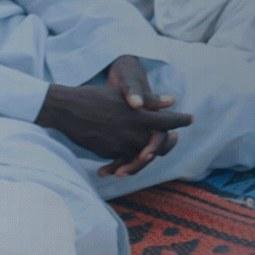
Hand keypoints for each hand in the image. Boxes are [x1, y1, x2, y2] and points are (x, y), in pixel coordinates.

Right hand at [36, 55, 191, 176]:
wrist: (64, 110)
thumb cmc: (93, 97)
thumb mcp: (121, 95)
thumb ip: (149, 101)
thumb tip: (171, 101)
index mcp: (138, 117)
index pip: (168, 122)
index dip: (181, 120)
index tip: (190, 118)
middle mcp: (132, 134)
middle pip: (159, 145)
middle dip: (167, 142)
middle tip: (173, 137)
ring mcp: (120, 146)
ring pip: (142, 156)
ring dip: (150, 153)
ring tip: (154, 148)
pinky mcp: (108, 153)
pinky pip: (124, 159)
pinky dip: (129, 158)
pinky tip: (132, 154)